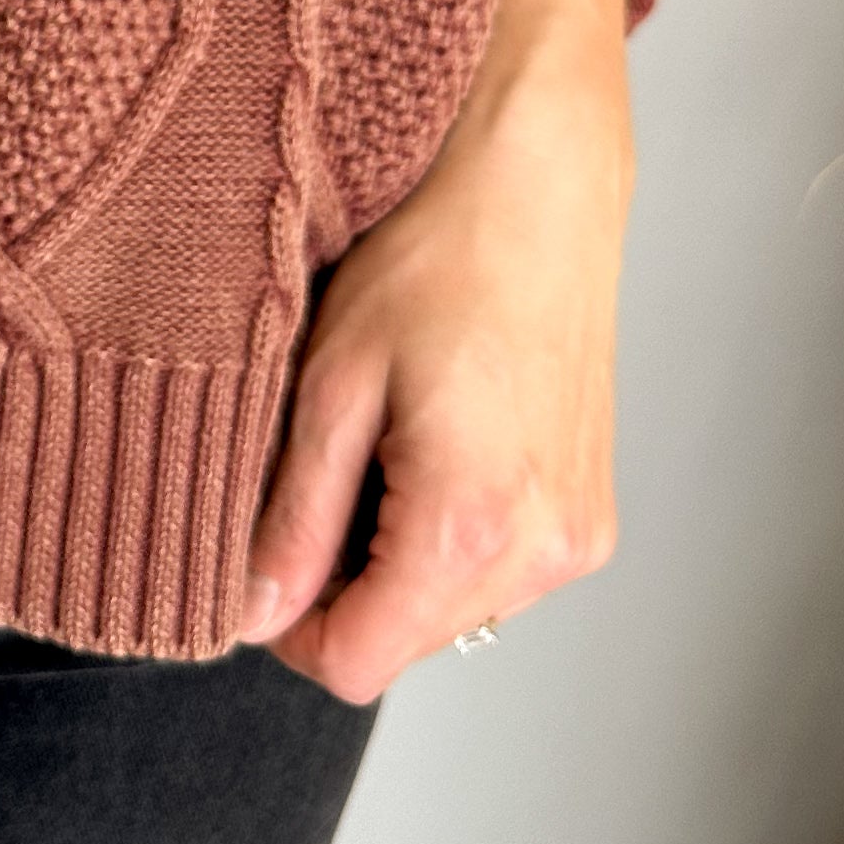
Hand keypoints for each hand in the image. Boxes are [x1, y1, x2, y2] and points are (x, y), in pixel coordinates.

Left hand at [241, 0, 635, 702]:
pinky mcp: (594, 512)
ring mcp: (580, 536)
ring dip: (397, 556)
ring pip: (451, 609)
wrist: (542, 178)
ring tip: (382, 439)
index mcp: (471, 526)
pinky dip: (449, 530)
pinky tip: (432, 438)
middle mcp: (544, 553)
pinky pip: (499, 567)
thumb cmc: (437, 256)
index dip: (285, 626)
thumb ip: (292, 518)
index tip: (255, 550)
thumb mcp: (331, 382)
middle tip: (316, 469)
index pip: (354, 664)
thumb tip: (249, 616)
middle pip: (404, 641)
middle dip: (341, 583)